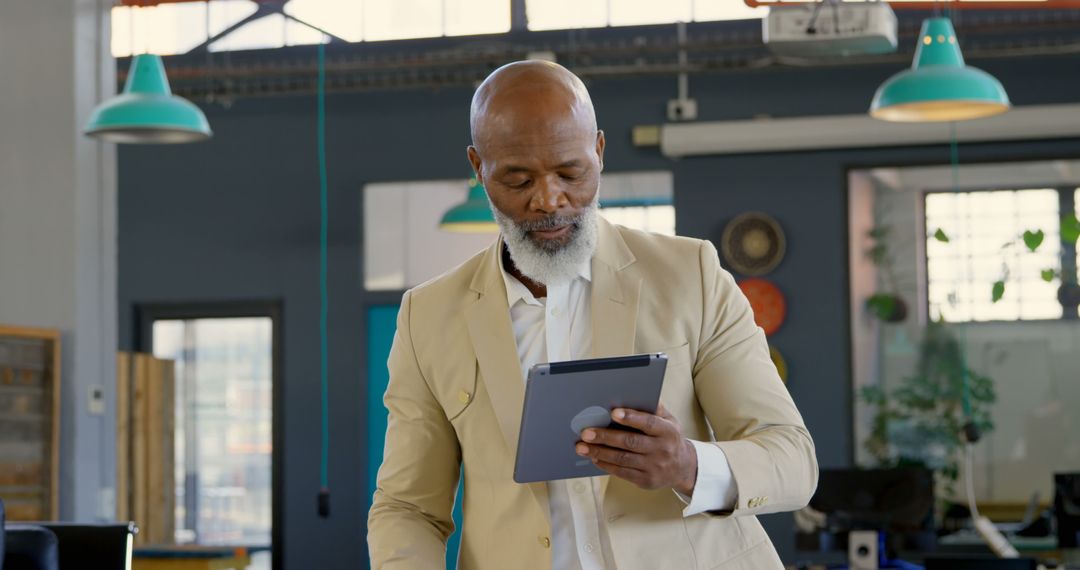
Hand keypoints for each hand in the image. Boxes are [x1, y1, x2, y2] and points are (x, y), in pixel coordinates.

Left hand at [575, 404, 697, 495]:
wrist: (682, 468)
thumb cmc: (668, 438)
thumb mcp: (669, 421)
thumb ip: (654, 409)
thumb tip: (635, 394)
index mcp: (668, 431)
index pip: (649, 423)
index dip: (631, 418)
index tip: (613, 412)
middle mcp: (662, 450)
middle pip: (630, 442)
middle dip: (606, 437)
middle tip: (586, 433)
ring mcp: (654, 467)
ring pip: (622, 459)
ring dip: (599, 452)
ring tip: (581, 447)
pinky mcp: (646, 481)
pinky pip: (622, 472)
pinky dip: (605, 464)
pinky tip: (594, 457)